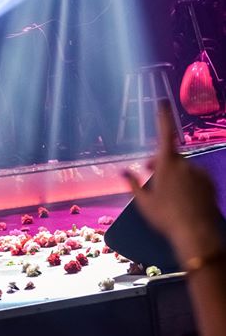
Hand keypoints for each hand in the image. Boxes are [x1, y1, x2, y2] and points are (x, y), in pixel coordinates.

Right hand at [123, 105, 222, 266]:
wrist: (196, 234)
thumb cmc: (165, 217)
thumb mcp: (144, 203)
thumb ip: (134, 184)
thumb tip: (124, 172)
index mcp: (167, 164)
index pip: (165, 133)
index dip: (163, 116)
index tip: (162, 101)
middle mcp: (185, 164)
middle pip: (172, 157)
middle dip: (162, 163)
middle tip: (151, 175)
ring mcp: (200, 173)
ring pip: (185, 169)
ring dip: (176, 175)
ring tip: (169, 195)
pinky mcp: (210, 183)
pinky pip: (196, 178)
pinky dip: (189, 183)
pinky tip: (184, 200)